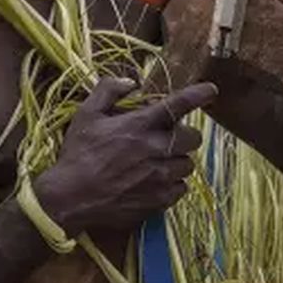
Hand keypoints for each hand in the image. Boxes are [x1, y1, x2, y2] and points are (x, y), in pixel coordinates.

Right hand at [35, 78, 215, 237]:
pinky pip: (181, 189)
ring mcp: (159, 177)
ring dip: (177, 160)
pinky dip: (173, 183)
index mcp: (138, 125)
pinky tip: (155, 181)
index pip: (176, 105)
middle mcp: (155, 150)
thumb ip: (108, 91)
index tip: (211, 90)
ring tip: (158, 161)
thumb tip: (131, 82)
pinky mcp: (159, 200)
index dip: (197, 95)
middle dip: (184, 134)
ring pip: (188, 164)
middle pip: (193, 138)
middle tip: (166, 137)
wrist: (71, 197)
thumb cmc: (77, 153)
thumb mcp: (85, 114)